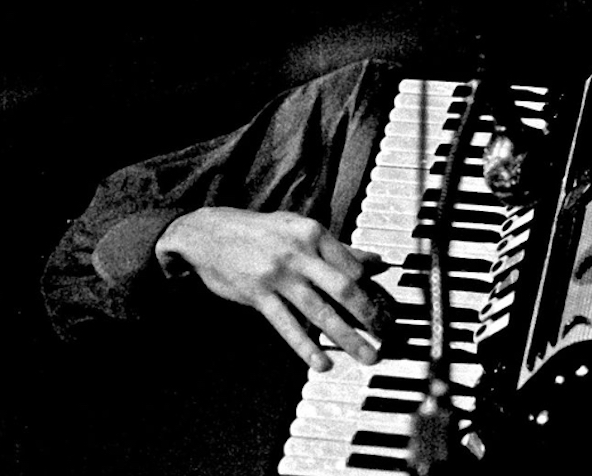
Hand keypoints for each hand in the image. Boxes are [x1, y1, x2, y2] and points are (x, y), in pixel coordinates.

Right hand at [155, 207, 386, 371]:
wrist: (206, 233)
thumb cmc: (258, 232)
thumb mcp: (297, 229)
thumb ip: (337, 249)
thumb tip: (375, 261)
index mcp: (312, 232)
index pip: (352, 265)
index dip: (370, 289)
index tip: (382, 307)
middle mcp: (298, 252)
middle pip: (344, 288)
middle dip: (369, 315)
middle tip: (385, 334)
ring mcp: (278, 275)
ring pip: (320, 311)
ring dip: (347, 337)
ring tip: (367, 357)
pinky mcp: (258, 295)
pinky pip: (287, 325)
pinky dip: (306, 347)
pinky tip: (322, 362)